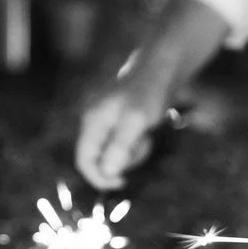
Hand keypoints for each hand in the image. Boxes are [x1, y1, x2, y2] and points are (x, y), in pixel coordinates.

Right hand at [74, 61, 176, 191]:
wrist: (163, 66)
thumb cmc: (150, 91)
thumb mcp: (136, 120)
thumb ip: (120, 146)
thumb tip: (107, 172)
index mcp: (93, 122)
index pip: (83, 160)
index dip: (99, 177)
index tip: (122, 182)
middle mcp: (95, 122)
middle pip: (100, 159)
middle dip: (122, 161)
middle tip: (143, 146)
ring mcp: (108, 121)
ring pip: (114, 152)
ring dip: (132, 152)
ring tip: (146, 136)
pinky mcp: (121, 120)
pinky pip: (123, 143)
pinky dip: (136, 143)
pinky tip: (147, 131)